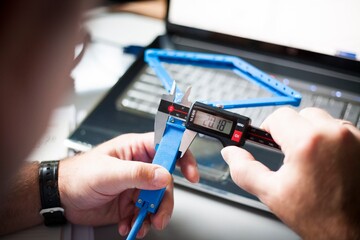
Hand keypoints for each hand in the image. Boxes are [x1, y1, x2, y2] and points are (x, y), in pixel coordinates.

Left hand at [59, 132, 198, 237]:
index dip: (183, 156)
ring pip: (158, 199)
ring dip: (154, 214)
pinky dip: (140, 222)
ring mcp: (136, 185)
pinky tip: (128, 225)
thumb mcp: (109, 172)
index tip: (192, 173)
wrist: (61, 197)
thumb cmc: (78, 174)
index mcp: (136, 149)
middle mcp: (140, 166)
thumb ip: (138, 173)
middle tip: (159, 213)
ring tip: (144, 224)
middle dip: (165, 199)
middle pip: (167, 180)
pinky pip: (145, 213)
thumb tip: (164, 174)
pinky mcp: (130, 202)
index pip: (167, 146)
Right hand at [221, 107, 359, 238]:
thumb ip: (244, 170)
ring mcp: (353, 138)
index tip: (268, 139)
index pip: (279, 116)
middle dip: (291, 131)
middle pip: (301, 114)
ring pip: (322, 120)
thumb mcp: (272, 194)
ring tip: (309, 159)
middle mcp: (334, 134)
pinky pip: (340, 129)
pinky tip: (326, 160)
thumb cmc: (320, 217)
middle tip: (288, 154)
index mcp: (307, 142)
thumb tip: (231, 154)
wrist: (353, 232)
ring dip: (311, 133)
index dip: (268, 129)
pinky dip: (330, 139)